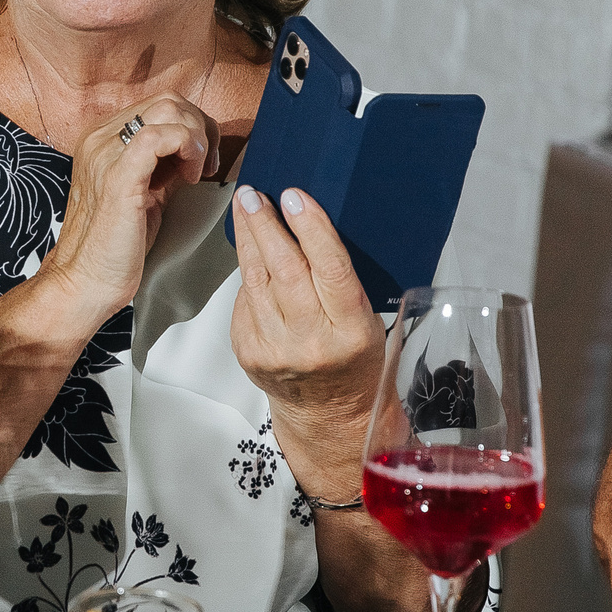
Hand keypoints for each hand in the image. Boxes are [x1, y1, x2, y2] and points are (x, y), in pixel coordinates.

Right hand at [30, 94, 220, 331]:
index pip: (159, 106)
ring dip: (196, 137)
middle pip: (168, 100)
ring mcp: (105, 153)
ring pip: (168, 109)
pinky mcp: (117, 174)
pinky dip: (186, 147)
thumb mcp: (142, 192)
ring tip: (194, 173)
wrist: (85, 281)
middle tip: (204, 166)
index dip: (191, 128)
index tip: (201, 162)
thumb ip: (160, 165)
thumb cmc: (114, 246)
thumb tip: (193, 149)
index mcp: (101, 139)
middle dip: (200, 128)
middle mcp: (99, 138)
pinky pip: (159, 135)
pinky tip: (188, 176)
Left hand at [230, 185, 382, 499]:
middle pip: (283, 269)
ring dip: (249, 240)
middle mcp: (311, 342)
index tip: (295, 196)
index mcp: (351, 332)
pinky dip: (247, 273)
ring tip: (247, 209)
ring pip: (255, 281)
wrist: (333, 416)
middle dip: (266, 225)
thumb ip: (340, 281)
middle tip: (255, 195)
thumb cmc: (356, 361)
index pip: (329, 268)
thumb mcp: (367, 321)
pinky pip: (244, 301)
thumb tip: (307, 223)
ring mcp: (275, 350)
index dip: (311, 227)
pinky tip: (251, 253)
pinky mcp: (249, 353)